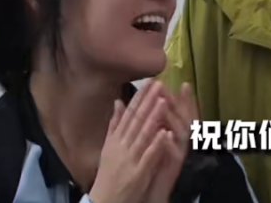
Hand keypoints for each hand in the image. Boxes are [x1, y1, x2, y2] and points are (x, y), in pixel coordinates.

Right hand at [89, 81, 170, 202]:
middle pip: (136, 120)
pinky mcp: (137, 172)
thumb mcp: (109, 146)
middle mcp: (121, 145)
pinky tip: (165, 133)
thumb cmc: (109, 173)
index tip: (150, 80)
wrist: (105, 200)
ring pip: (142, 134)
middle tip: (159, 83)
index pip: (129, 113)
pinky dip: (156, 144)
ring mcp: (129, 158)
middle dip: (148, 101)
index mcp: (116, 138)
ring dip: (153, 117)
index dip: (140, 96)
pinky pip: (148, 156)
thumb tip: (118, 101)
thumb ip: (115, 124)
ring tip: (163, 101)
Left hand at [146, 83, 198, 202]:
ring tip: (165, 102)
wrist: (151, 191)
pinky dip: (170, 144)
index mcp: (174, 134)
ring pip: (181, 132)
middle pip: (184, 118)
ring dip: (173, 117)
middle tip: (167, 86)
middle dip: (176, 101)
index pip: (178, 113)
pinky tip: (166, 134)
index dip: (179, 98)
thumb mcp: (152, 141)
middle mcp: (180, 142)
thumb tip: (145, 104)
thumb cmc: (153, 165)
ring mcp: (179, 153)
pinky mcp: (175, 167)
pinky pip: (175, 153)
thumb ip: (152, 123)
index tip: (174, 82)